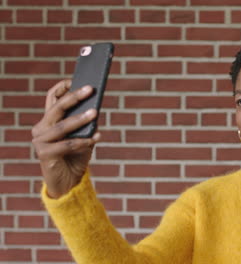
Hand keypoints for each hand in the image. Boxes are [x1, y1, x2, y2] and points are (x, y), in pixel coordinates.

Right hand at [32, 80, 100, 198]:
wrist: (69, 182)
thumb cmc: (77, 156)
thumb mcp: (83, 136)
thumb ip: (86, 123)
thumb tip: (96, 107)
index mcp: (49, 121)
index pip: (51, 98)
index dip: (62, 87)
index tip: (76, 79)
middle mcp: (41, 128)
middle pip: (56, 108)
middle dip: (74, 97)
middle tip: (90, 89)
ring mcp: (40, 141)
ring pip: (63, 126)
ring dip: (81, 119)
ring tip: (95, 113)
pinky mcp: (45, 154)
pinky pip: (67, 144)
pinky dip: (84, 141)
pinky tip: (97, 136)